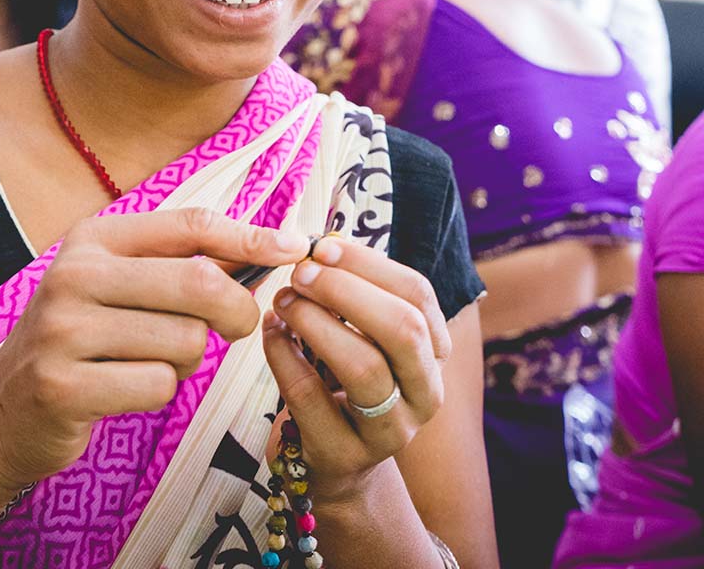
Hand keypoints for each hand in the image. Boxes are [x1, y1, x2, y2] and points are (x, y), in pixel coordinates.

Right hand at [0, 208, 308, 491]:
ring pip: (184, 340)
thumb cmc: (83, 339)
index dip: (248, 235)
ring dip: (186, 358)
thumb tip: (275, 246)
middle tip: (237, 328)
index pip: (188, 224)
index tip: (295, 246)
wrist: (2, 409)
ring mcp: (64, 330)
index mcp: (93, 239)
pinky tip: (125, 388)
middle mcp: (74, 275)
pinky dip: (160, 391)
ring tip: (149, 359)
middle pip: (198, 283)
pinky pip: (159, 385)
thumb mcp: (116, 284)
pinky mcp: (63, 385)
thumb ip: (180, 263)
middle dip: (235, 310)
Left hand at [262, 235, 450, 504]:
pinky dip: (284, 356)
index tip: (321, 246)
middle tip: (300, 273)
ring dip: (315, 322)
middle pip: (402, 329)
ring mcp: (391, 431)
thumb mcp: (361, 332)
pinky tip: (270, 333)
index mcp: (434, 351)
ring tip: (282, 301)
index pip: (417, 294)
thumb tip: (320, 244)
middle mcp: (425, 392)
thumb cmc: (343, 376)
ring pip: (364, 367)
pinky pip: (312, 398)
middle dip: (345, 291)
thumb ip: (351, 291)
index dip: (368, 264)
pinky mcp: (346, 455)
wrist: (336, 459)